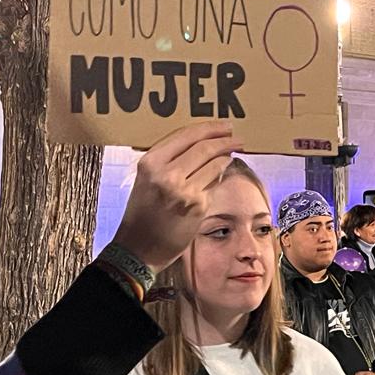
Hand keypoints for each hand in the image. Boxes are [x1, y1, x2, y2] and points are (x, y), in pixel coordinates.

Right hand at [111, 121, 241, 274]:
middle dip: (225, 140)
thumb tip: (201, 141)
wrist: (138, 248)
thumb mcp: (146, 178)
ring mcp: (184, 191)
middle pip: (205, 147)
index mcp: (150, 163)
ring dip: (227, 156)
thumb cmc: (142, 211)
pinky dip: (219, 174)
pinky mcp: (198, 206)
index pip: (186, 135)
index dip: (209, 128)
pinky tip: (220, 172)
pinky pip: (215, 183)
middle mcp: (167, 175)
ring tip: (231, 152)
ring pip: (215, 164)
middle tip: (235, 137)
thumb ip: (168, 159)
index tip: (223, 126)